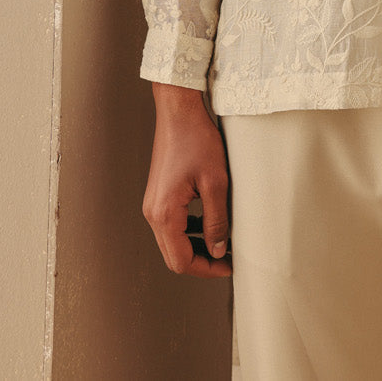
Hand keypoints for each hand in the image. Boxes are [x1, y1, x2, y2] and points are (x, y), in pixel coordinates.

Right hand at [143, 83, 232, 277]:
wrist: (178, 112)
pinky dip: (189, 232)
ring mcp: (153, 204)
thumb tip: (218, 251)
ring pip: (171, 243)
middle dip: (200, 263)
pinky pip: (171, 226)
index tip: (229, 266)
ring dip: (195, 248)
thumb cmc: (196, 140)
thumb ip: (216, 220)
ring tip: (221, 242)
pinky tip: (207, 223)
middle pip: (173, 257)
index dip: (207, 269)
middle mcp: (152, 213)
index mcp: (164, 214)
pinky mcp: (157, 196)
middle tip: (226, 259)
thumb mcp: (215, 182)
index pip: (181, 261)